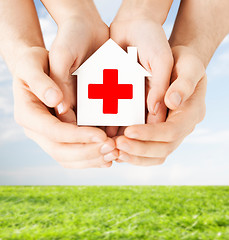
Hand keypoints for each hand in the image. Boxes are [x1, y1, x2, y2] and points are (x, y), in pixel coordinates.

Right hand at [13, 47, 116, 168]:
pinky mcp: (58, 137)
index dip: (77, 136)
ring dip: (91, 159)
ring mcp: (46, 136)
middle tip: (112, 148)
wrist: (35, 70)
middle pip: (61, 151)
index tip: (101, 136)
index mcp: (28, 114)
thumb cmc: (33, 64)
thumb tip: (56, 101)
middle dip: (88, 152)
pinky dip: (90, 158)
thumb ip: (41, 82)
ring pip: (68, 158)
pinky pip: (73, 155)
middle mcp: (36, 130)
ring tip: (113, 154)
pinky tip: (107, 157)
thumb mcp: (32, 64)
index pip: (53, 131)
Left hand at [115, 46, 205, 165]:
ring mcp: (171, 132)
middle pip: (164, 149)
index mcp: (192, 113)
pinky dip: (134, 153)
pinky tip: (117, 149)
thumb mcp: (189, 66)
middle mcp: (183, 127)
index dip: (150, 134)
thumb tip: (171, 102)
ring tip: (114, 151)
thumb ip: (183, 84)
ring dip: (135, 156)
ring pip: (156, 154)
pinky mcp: (160, 132)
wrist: (180, 66)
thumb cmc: (185, 63)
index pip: (172, 131)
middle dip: (139, 149)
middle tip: (116, 145)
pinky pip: (148, 149)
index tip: (128, 131)